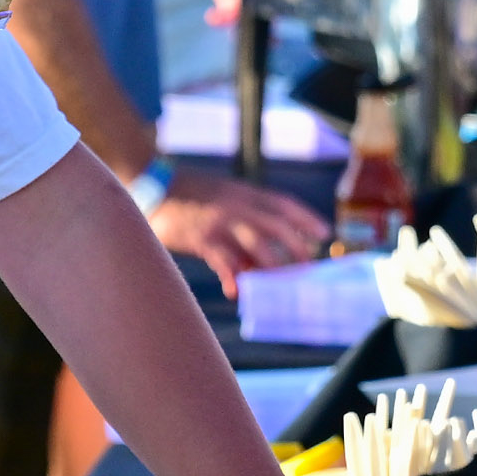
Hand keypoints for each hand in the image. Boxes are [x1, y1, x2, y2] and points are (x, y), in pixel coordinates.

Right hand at [147, 169, 325, 294]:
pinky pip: (223, 260)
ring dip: (273, 266)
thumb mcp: (222, 200)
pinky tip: (238, 291)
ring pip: (257, 245)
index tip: (323, 233)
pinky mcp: (201, 237)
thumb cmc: (189, 197)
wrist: (153, 184)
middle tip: (307, 268)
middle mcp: (237, 206)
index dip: (305, 218)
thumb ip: (242, 225)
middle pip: (277, 227)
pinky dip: (233, 276)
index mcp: (244, 193)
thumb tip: (259, 263)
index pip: (283, 204)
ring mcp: (220, 221)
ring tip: (281, 285)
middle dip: (296, 248)